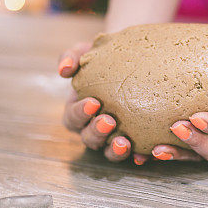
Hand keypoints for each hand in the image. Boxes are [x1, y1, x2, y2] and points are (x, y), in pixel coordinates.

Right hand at [58, 42, 149, 165]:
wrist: (139, 58)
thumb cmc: (108, 56)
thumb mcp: (88, 51)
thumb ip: (72, 56)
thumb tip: (63, 69)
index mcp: (79, 111)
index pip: (73, 117)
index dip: (79, 113)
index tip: (93, 102)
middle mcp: (94, 128)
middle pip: (89, 139)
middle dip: (96, 132)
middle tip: (109, 121)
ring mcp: (114, 138)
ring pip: (109, 152)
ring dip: (115, 151)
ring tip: (124, 142)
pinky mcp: (137, 142)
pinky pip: (136, 155)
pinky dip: (139, 157)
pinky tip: (145, 155)